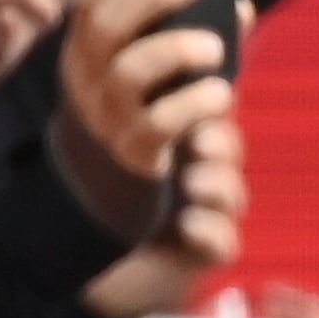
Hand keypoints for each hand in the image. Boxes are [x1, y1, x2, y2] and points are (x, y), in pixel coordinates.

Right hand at [46, 0, 233, 238]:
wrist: (105, 180)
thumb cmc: (142, 103)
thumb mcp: (151, 61)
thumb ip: (190, 28)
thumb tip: (237, 1)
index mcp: (88, 45)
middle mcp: (89, 75)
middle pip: (105, 24)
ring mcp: (108, 114)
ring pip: (130, 71)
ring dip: (177, 49)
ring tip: (213, 47)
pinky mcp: (134, 150)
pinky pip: (159, 123)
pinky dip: (195, 103)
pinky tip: (222, 94)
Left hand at [81, 107, 247, 317]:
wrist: (87, 257)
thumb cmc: (95, 192)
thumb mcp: (98, 146)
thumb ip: (111, 110)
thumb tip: (106, 60)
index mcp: (178, 140)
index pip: (205, 113)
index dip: (204, 106)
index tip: (188, 102)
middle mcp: (198, 172)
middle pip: (227, 151)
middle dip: (219, 145)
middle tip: (199, 144)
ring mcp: (206, 213)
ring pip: (231, 195)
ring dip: (218, 187)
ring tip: (192, 184)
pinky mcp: (204, 252)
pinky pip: (223, 243)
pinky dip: (210, 233)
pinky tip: (187, 226)